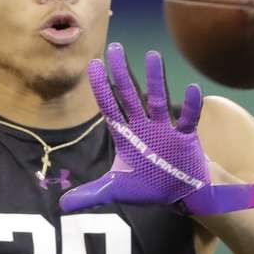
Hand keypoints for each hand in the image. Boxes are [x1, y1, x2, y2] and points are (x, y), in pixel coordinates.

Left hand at [60, 43, 253, 215]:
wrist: (179, 193)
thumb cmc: (148, 186)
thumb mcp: (116, 191)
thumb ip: (90, 194)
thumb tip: (61, 206)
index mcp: (126, 136)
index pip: (110, 108)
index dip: (101, 89)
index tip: (93, 65)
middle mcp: (144, 127)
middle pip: (131, 96)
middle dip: (122, 74)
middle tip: (114, 48)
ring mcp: (165, 129)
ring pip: (159, 100)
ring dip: (156, 79)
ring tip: (152, 55)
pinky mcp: (185, 137)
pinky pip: (188, 119)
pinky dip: (191, 106)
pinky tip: (192, 89)